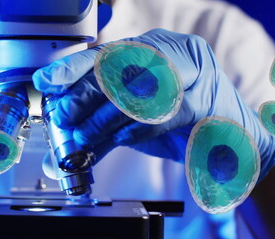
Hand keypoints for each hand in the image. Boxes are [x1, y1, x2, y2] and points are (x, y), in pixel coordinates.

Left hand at [33, 29, 274, 177]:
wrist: (228, 130)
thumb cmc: (174, 117)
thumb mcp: (131, 119)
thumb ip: (97, 132)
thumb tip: (58, 152)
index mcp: (146, 50)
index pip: (102, 54)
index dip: (71, 68)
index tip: (46, 82)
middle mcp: (166, 54)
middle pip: (115, 70)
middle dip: (82, 96)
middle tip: (63, 117)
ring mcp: (186, 75)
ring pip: (134, 92)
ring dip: (103, 119)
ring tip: (83, 137)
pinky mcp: (200, 104)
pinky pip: (158, 116)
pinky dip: (132, 130)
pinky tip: (120, 139)